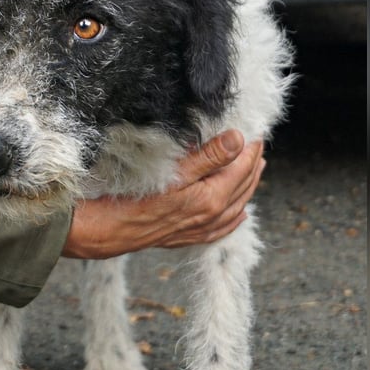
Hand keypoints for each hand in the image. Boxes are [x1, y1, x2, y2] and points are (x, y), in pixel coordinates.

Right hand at [62, 130, 265, 258]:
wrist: (111, 230)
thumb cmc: (136, 197)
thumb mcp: (173, 171)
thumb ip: (208, 156)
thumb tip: (238, 139)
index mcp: (212, 199)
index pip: (241, 168)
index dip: (251, 148)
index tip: (256, 132)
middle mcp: (212, 217)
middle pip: (243, 186)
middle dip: (253, 163)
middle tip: (258, 145)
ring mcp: (201, 229)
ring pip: (237, 206)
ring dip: (248, 185)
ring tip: (255, 168)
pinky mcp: (190, 237)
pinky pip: (223, 227)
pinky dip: (235, 215)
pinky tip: (240, 212)